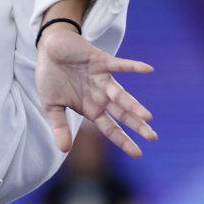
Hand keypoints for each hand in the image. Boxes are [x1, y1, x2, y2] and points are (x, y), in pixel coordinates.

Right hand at [36, 26, 156, 157]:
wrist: (49, 49)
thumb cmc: (51, 77)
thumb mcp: (50, 105)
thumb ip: (59, 126)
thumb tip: (64, 150)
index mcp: (90, 108)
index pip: (110, 128)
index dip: (123, 140)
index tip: (138, 153)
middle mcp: (100, 95)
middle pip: (121, 113)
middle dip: (136, 125)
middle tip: (153, 137)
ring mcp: (102, 79)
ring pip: (120, 94)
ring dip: (132, 105)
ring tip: (147, 117)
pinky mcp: (100, 61)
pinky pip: (118, 65)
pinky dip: (132, 67)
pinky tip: (148, 70)